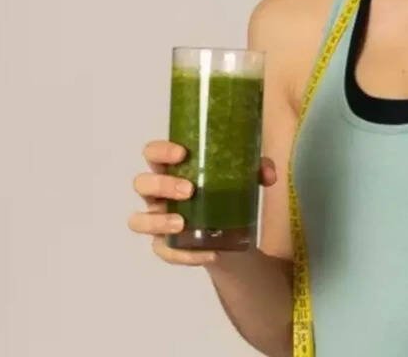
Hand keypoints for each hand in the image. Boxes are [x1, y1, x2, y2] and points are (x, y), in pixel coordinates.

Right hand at [128, 139, 277, 265]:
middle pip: (142, 183)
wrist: (233, 234)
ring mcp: (157, 220)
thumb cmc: (227, 193)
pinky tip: (207, 253)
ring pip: (138, 220)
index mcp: (171, 169)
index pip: (152, 153)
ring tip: (183, 224)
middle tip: (190, 190)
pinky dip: (184, 255)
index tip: (182, 153)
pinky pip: (164, 251)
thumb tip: (269, 174)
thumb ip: (257, 170)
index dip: (160, 151)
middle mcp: (158, 193)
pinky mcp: (165, 246)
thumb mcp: (244, 179)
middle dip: (162, 185)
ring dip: (159, 221)